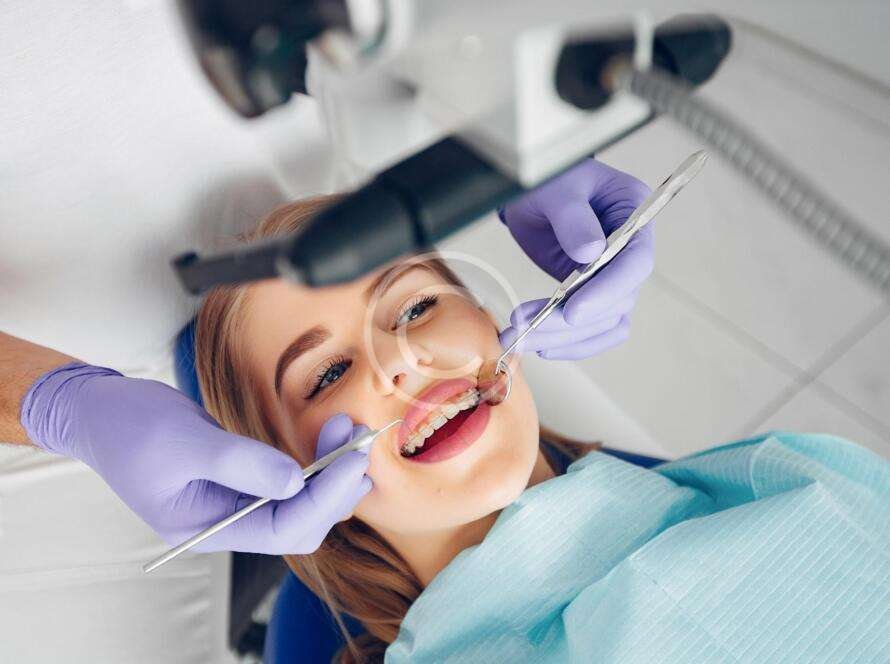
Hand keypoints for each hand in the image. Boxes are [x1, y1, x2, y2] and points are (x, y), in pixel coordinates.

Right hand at [20, 363, 370, 553]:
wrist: (99, 411)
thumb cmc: (129, 426)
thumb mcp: (185, 440)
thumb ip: (241, 463)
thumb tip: (296, 482)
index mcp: (206, 528)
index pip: (283, 530)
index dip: (324, 500)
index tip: (353, 461)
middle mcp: (227, 523)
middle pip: (301, 523)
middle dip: (336, 486)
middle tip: (359, 439)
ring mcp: (236, 502)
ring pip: (301, 503)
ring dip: (332, 471)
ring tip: (348, 431)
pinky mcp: (242, 479)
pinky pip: (291, 481)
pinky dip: (315, 461)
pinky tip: (330, 436)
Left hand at [499, 159, 653, 359]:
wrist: (533, 196)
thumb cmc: (549, 181)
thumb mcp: (556, 189)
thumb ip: (573, 217)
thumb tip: (590, 253)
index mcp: (634, 213)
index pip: (636, 262)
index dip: (607, 291)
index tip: (572, 312)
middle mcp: (632, 250)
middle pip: (617, 301)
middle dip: (570, 322)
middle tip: (525, 329)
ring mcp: (615, 275)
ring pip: (604, 322)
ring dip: (563, 337)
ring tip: (520, 339)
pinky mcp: (595, 293)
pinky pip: (595, 329)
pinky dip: (570, 343)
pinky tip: (541, 344)